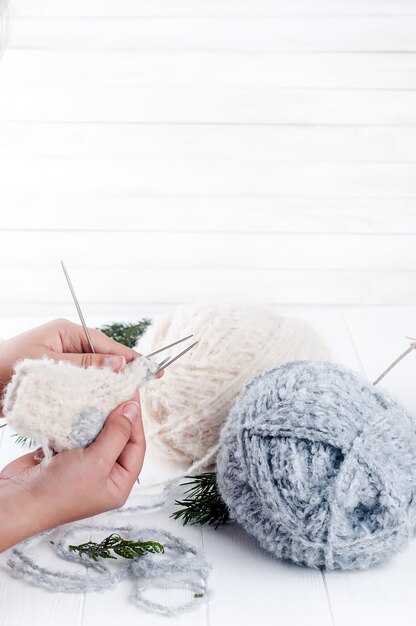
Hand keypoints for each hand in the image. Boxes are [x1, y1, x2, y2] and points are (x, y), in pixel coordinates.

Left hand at [0, 318, 160, 415]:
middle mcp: (68, 345)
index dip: (131, 357)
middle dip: (122, 373)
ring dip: (107, 387)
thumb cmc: (5, 367)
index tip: (152, 367)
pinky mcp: (58, 380)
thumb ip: (85, 364)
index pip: (107, 344)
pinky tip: (102, 406)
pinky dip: (92, 395)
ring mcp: (64, 362)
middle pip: (104, 359)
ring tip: (127, 400)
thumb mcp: (49, 364)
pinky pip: (81, 386)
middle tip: (144, 387)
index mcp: (67, 332)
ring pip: (94, 375)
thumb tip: (118, 362)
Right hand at [0, 392, 144, 551]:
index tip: (132, 395)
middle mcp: (104, 474)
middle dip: (117, 415)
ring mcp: (83, 465)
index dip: (136, 420)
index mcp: (118, 483)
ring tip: (100, 393)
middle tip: (116, 389)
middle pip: (119, 438)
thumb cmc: (61, 490)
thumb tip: (133, 409)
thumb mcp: (98, 462)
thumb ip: (117, 433)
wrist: (18, 499)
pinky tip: (81, 404)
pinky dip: (79, 419)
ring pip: (98, 433)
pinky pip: (78, 432)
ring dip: (98, 415)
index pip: (136, 446)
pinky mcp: (65, 455)